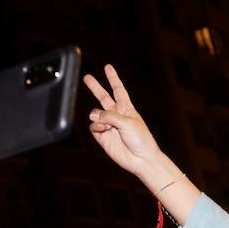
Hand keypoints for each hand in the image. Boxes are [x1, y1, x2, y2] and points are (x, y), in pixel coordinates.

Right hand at [83, 64, 163, 180]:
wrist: (142, 159)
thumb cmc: (141, 140)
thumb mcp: (128, 122)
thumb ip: (109, 116)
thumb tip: (92, 115)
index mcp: (127, 108)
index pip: (118, 89)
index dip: (113, 78)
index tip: (108, 67)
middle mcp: (117, 115)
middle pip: (103, 97)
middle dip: (95, 87)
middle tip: (86, 77)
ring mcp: (109, 125)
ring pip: (95, 114)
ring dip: (98, 117)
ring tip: (107, 125)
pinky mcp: (103, 137)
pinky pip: (93, 126)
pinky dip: (96, 127)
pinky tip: (104, 130)